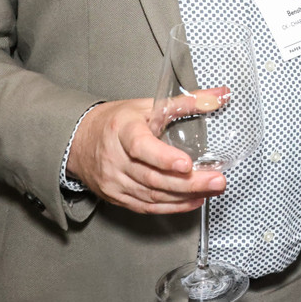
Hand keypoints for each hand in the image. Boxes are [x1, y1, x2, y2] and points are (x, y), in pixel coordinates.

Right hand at [66, 96, 225, 213]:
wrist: (80, 140)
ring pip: (152, 195)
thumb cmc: (118, 121)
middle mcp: (116, 159)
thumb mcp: (149, 105)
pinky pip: (146, 206)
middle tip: (217, 181)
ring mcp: (115, 181)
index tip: (186, 164)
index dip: (164, 158)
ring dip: (185, 196)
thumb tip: (220, 95)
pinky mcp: (117, 197)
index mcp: (123, 131)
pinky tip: (193, 201)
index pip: (141, 147)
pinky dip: (172, 206)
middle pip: (153, 177)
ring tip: (212, 190)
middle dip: (189, 183)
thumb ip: (187, 101)